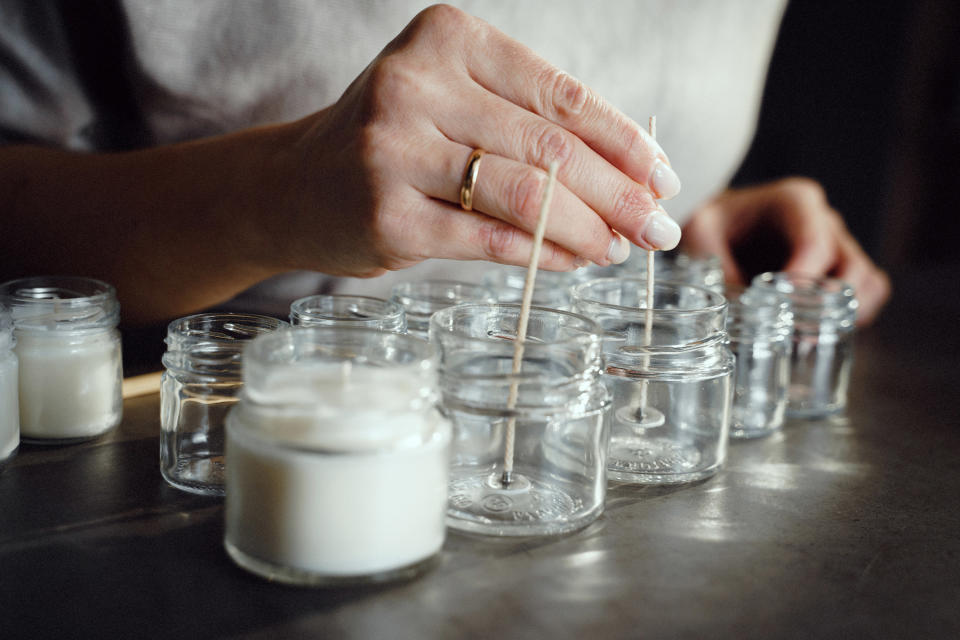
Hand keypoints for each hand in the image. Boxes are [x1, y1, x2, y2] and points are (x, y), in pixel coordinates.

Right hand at [272, 4, 682, 278]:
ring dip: (588, 229)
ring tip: (621, 250)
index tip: (662, 175)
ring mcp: (394, 150)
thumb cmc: (393, 141)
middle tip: (658, 228)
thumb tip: (633, 179)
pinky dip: (543, 256)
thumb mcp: (454, 103)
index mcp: (446, 38)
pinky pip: (488, 239)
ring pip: (525, 194)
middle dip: (619, 193)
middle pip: (550, 147)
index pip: (559, 92)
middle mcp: (416, 84)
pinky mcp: (387, 214)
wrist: (295, 185)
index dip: (623, 139)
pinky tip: (575, 262)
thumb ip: (530, 125)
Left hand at [681, 178, 890, 324]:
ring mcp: (838, 244)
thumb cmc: (711, 224)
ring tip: (807, 339)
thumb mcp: (701, 236)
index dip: (804, 283)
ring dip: (846, 315)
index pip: (815, 244)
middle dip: (826, 306)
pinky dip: (854, 316)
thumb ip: (719, 268)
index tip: (780, 311)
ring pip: (868, 281)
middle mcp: (824, 220)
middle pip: (851, 266)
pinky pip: (868, 292)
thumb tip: (741, 312)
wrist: (717, 225)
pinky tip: (818, 332)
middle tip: (794, 334)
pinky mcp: (840, 268)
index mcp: (794, 202)